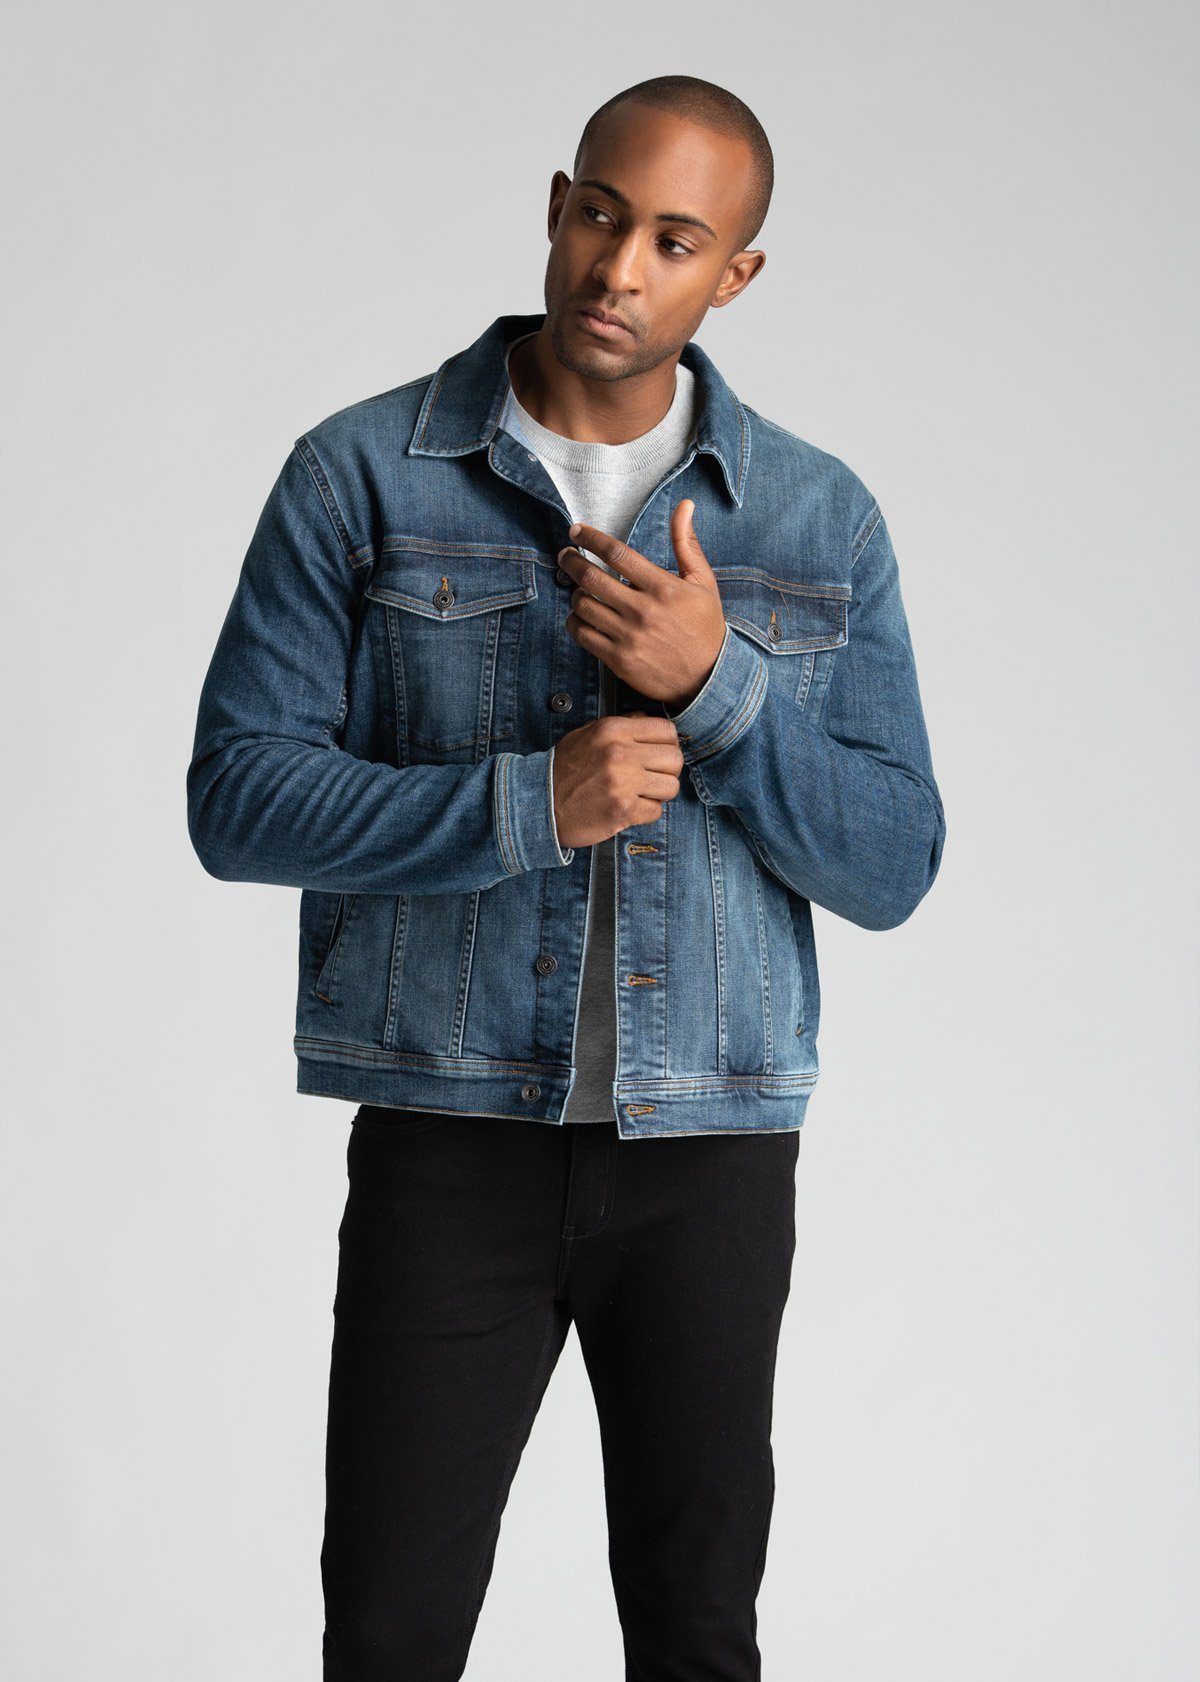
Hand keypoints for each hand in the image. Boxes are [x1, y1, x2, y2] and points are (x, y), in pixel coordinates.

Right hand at [552, 710, 683, 845]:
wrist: (540, 803)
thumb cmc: (563, 770)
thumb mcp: (587, 735)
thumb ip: (620, 726)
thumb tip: (646, 720)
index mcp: (613, 730)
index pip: (667, 731)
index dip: (668, 745)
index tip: (659, 756)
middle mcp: (620, 753)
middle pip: (675, 759)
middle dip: (667, 771)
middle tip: (652, 778)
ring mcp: (623, 782)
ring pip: (671, 787)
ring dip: (659, 794)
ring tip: (640, 794)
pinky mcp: (623, 810)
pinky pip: (656, 811)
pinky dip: (645, 813)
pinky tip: (629, 809)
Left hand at [557, 500, 726, 711]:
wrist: (708, 677)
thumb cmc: (705, 626)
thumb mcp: (702, 581)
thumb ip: (686, 543)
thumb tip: (684, 505)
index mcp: (663, 588)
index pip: (617, 554)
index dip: (591, 538)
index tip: (576, 531)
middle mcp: (643, 611)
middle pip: (591, 579)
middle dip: (571, 562)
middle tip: (566, 556)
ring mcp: (629, 638)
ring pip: (583, 606)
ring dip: (575, 593)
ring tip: (579, 589)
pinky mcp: (619, 660)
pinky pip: (582, 635)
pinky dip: (575, 621)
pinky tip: (581, 615)